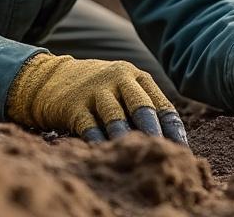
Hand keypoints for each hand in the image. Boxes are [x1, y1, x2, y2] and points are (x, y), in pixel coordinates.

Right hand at [6, 54, 187, 143]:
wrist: (51, 78)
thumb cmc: (97, 90)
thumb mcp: (121, 88)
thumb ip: (142, 107)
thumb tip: (170, 142)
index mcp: (136, 76)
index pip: (161, 103)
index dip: (173, 129)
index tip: (182, 150)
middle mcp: (118, 79)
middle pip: (141, 107)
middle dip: (154, 132)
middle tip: (163, 153)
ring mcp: (95, 91)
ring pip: (116, 117)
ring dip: (127, 139)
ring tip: (138, 156)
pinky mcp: (74, 105)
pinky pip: (90, 127)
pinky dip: (100, 143)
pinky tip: (108, 155)